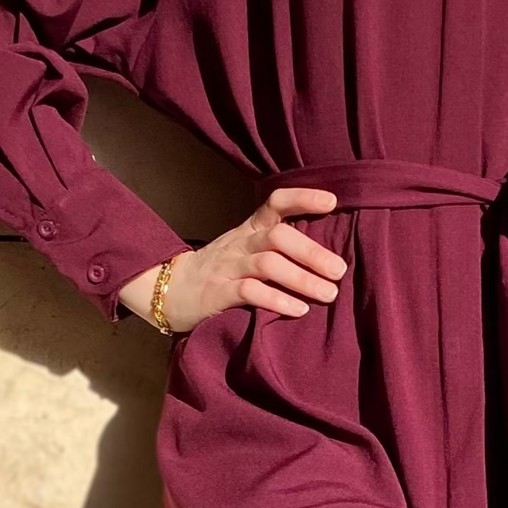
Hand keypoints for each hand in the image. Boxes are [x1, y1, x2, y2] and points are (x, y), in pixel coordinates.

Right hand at [120, 187, 344, 332]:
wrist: (167, 290)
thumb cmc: (219, 272)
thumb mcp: (245, 250)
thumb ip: (277, 247)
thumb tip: (327, 255)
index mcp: (249, 230)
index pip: (275, 203)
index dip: (302, 198)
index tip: (332, 201)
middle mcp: (240, 244)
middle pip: (279, 236)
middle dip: (312, 252)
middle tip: (339, 271)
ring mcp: (227, 267)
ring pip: (268, 264)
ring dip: (302, 279)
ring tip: (329, 294)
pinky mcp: (217, 293)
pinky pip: (249, 292)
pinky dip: (277, 300)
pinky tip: (298, 310)